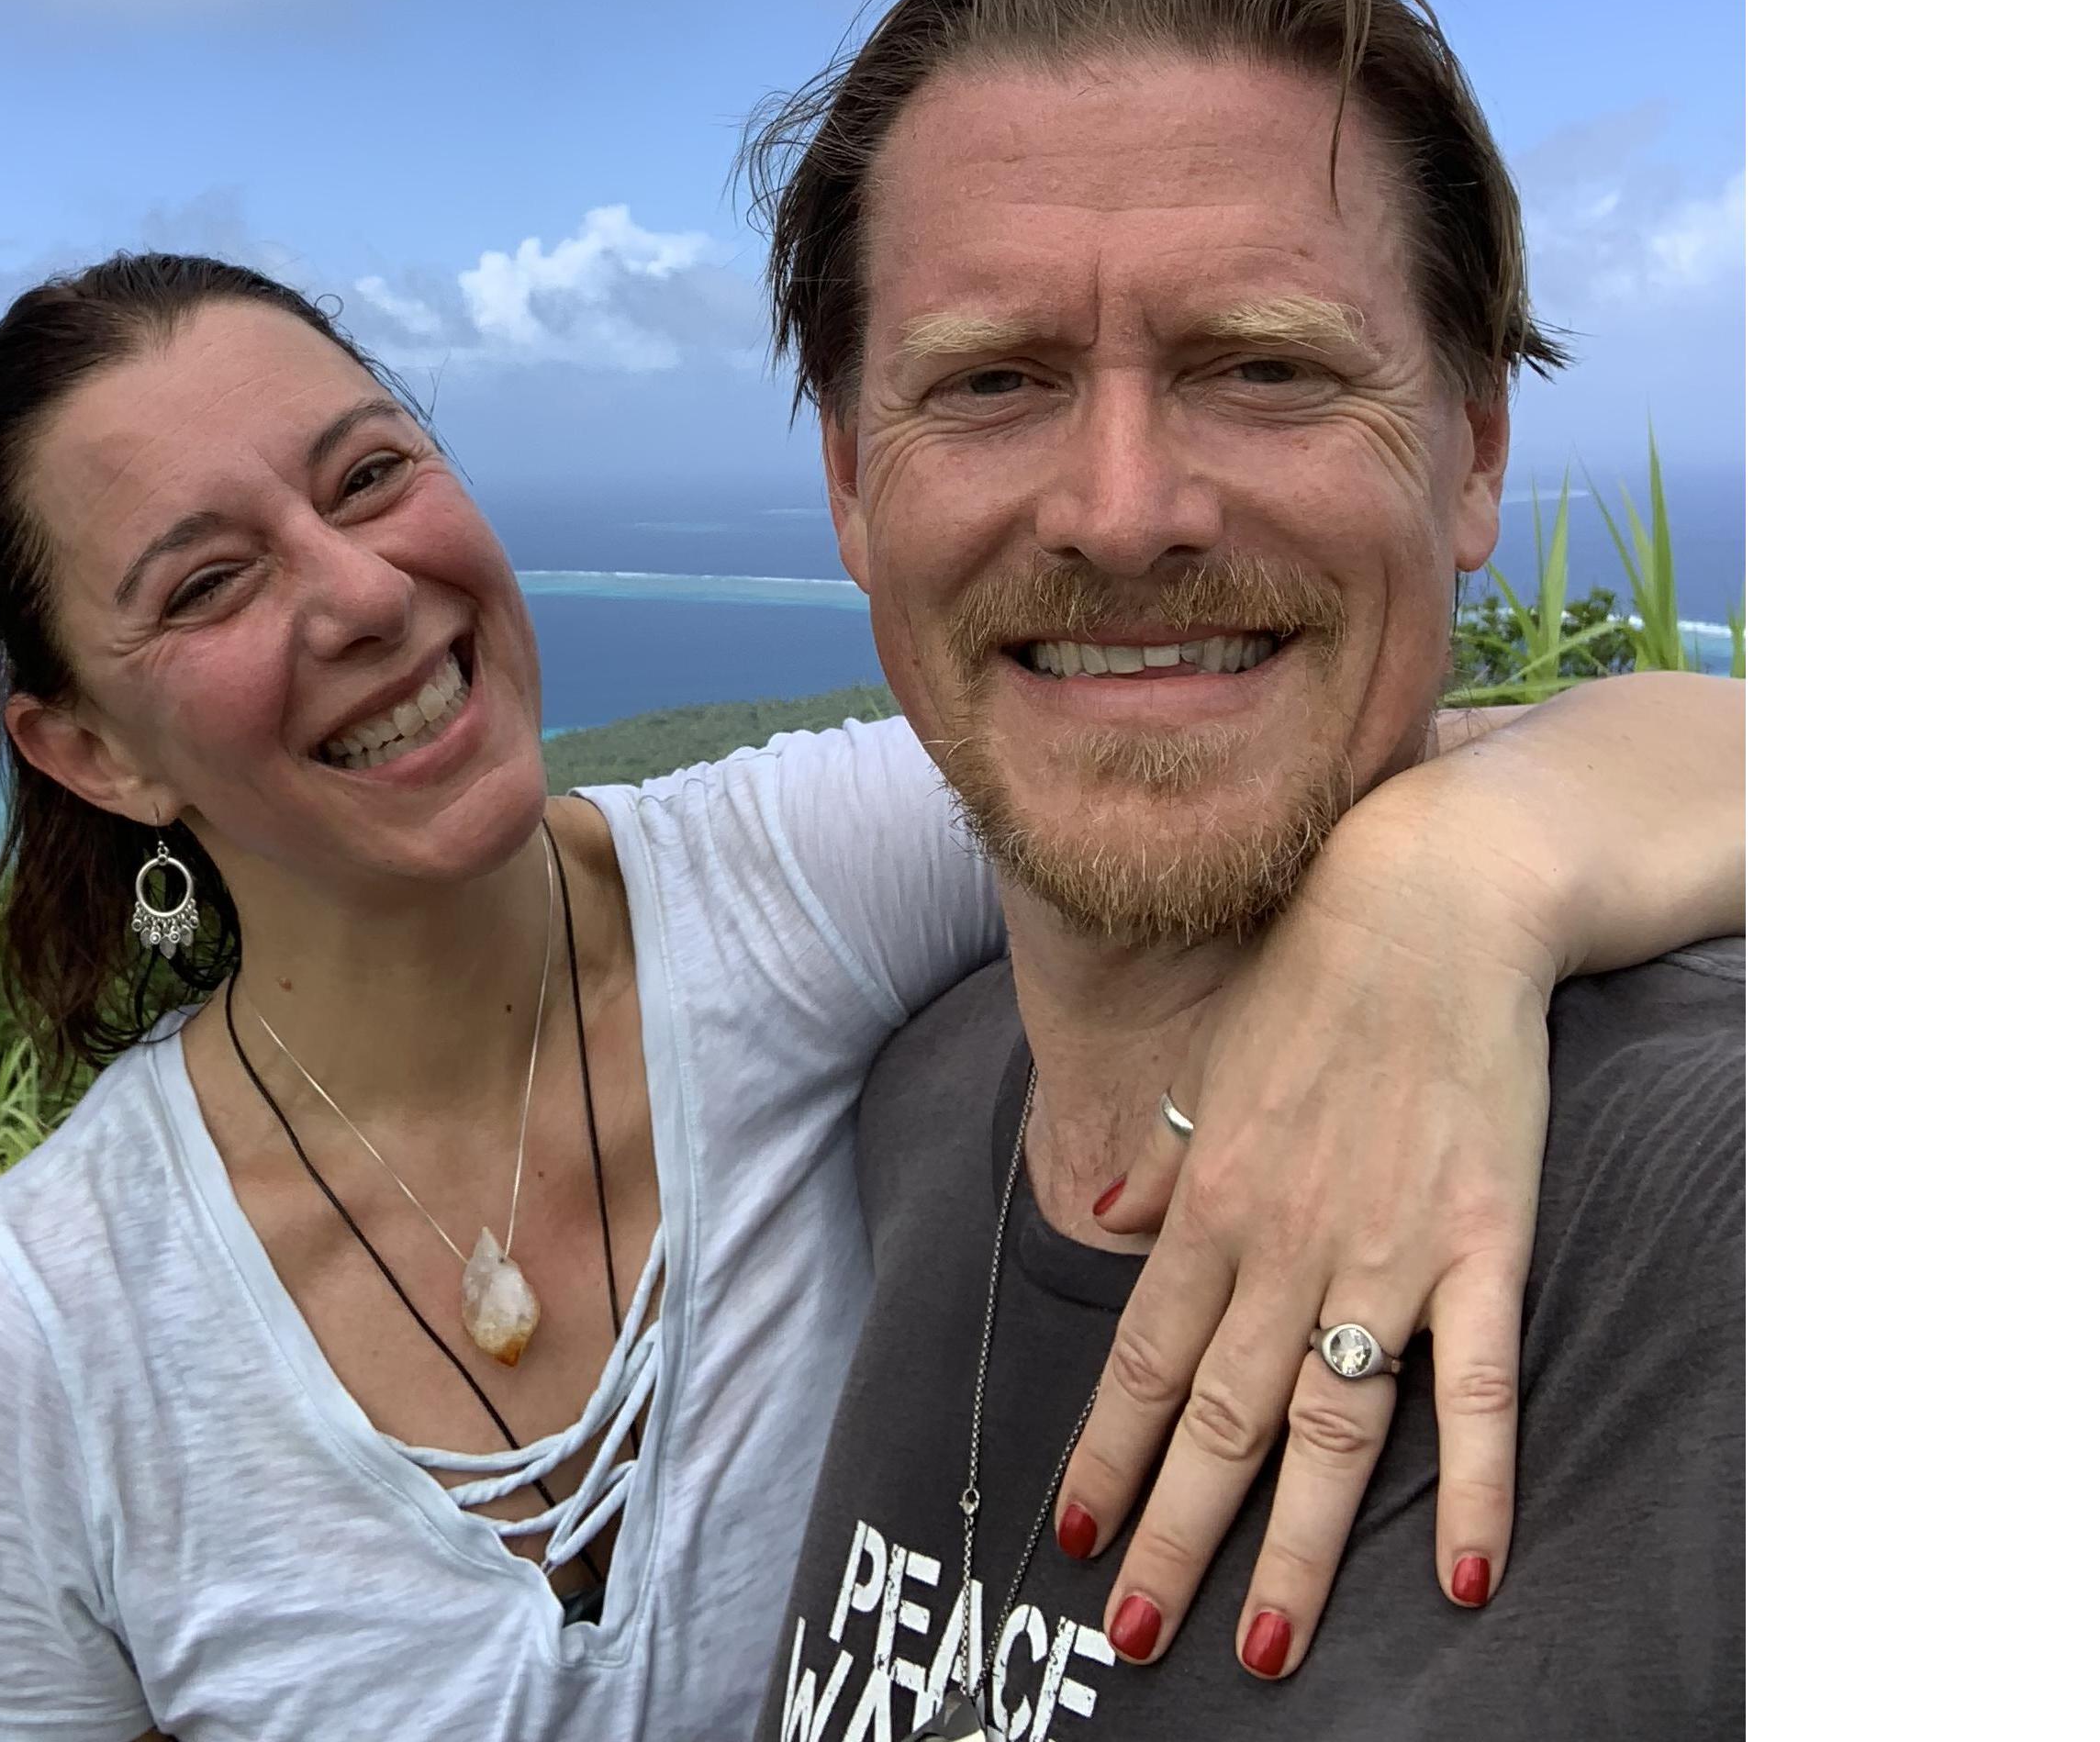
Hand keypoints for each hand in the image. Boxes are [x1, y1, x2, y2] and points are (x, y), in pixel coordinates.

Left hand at [1051, 774, 1562, 1677]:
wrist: (1424, 905)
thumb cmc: (1309, 981)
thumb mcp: (1211, 1067)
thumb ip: (1161, 1164)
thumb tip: (1100, 1222)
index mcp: (1210, 1200)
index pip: (1144, 1358)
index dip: (1108, 1453)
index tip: (1073, 1537)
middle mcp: (1283, 1242)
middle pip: (1222, 1421)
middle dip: (1173, 1537)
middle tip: (1135, 1641)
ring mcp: (1384, 1251)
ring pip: (1331, 1431)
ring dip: (1296, 1550)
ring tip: (1266, 1650)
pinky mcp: (1483, 1245)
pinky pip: (1477, 1390)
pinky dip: (1473, 1487)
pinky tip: (1467, 1579)